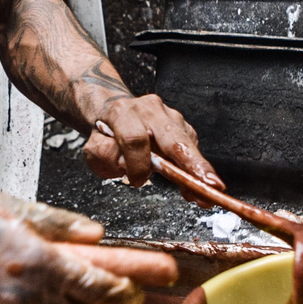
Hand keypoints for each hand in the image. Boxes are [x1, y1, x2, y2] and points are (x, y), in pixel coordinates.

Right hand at [0, 186, 176, 303]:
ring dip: (80, 302)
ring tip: (93, 281)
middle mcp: (24, 294)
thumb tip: (96, 233)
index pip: (98, 280)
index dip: (133, 280)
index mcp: (35, 262)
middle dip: (113, 296)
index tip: (164, 276)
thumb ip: (57, 224)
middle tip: (136, 286)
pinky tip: (43, 286)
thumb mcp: (11, 207)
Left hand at [87, 94, 222, 189]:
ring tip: (208, 193)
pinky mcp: (182, 126)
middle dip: (194, 164)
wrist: (114, 110)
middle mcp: (150, 110)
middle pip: (174, 139)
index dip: (137, 164)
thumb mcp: (93, 146)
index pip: (135, 140)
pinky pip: (192, 148)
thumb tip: (125, 165)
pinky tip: (200, 184)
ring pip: (188, 144)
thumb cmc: (106, 133)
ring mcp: (170, 116)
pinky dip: (197, 169)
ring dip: (200, 171)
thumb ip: (104, 155)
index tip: (136, 181)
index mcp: (123, 113)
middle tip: (209, 184)